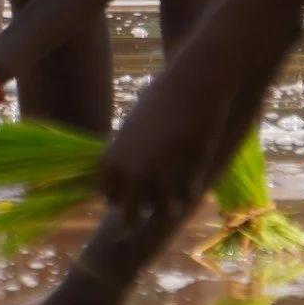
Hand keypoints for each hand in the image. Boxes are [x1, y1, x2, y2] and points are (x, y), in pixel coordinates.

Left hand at [95, 58, 232, 224]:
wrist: (191, 87)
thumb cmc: (160, 100)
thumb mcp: (131, 129)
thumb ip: (125, 156)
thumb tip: (125, 178)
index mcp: (112, 161)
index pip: (108, 197)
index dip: (121, 196)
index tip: (133, 189)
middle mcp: (131, 176)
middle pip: (131, 217)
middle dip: (142, 211)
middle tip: (154, 198)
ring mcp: (160, 181)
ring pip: (164, 213)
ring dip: (171, 203)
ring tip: (177, 188)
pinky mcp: (188, 179)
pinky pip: (188, 197)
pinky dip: (191, 189)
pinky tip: (194, 170)